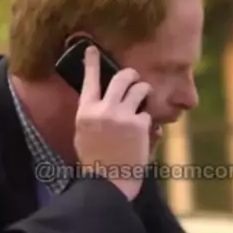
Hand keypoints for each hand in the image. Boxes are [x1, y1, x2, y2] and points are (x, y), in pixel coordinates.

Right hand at [74, 44, 151, 200]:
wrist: (108, 183)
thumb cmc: (96, 162)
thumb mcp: (84, 135)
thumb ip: (93, 115)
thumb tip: (103, 99)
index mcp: (85, 112)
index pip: (89, 80)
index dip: (92, 62)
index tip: (92, 49)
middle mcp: (103, 110)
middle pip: (121, 78)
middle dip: (131, 75)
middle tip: (134, 79)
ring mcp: (122, 116)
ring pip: (139, 89)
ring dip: (144, 93)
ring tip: (143, 102)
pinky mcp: (139, 124)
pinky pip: (147, 113)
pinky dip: (148, 120)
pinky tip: (144, 133)